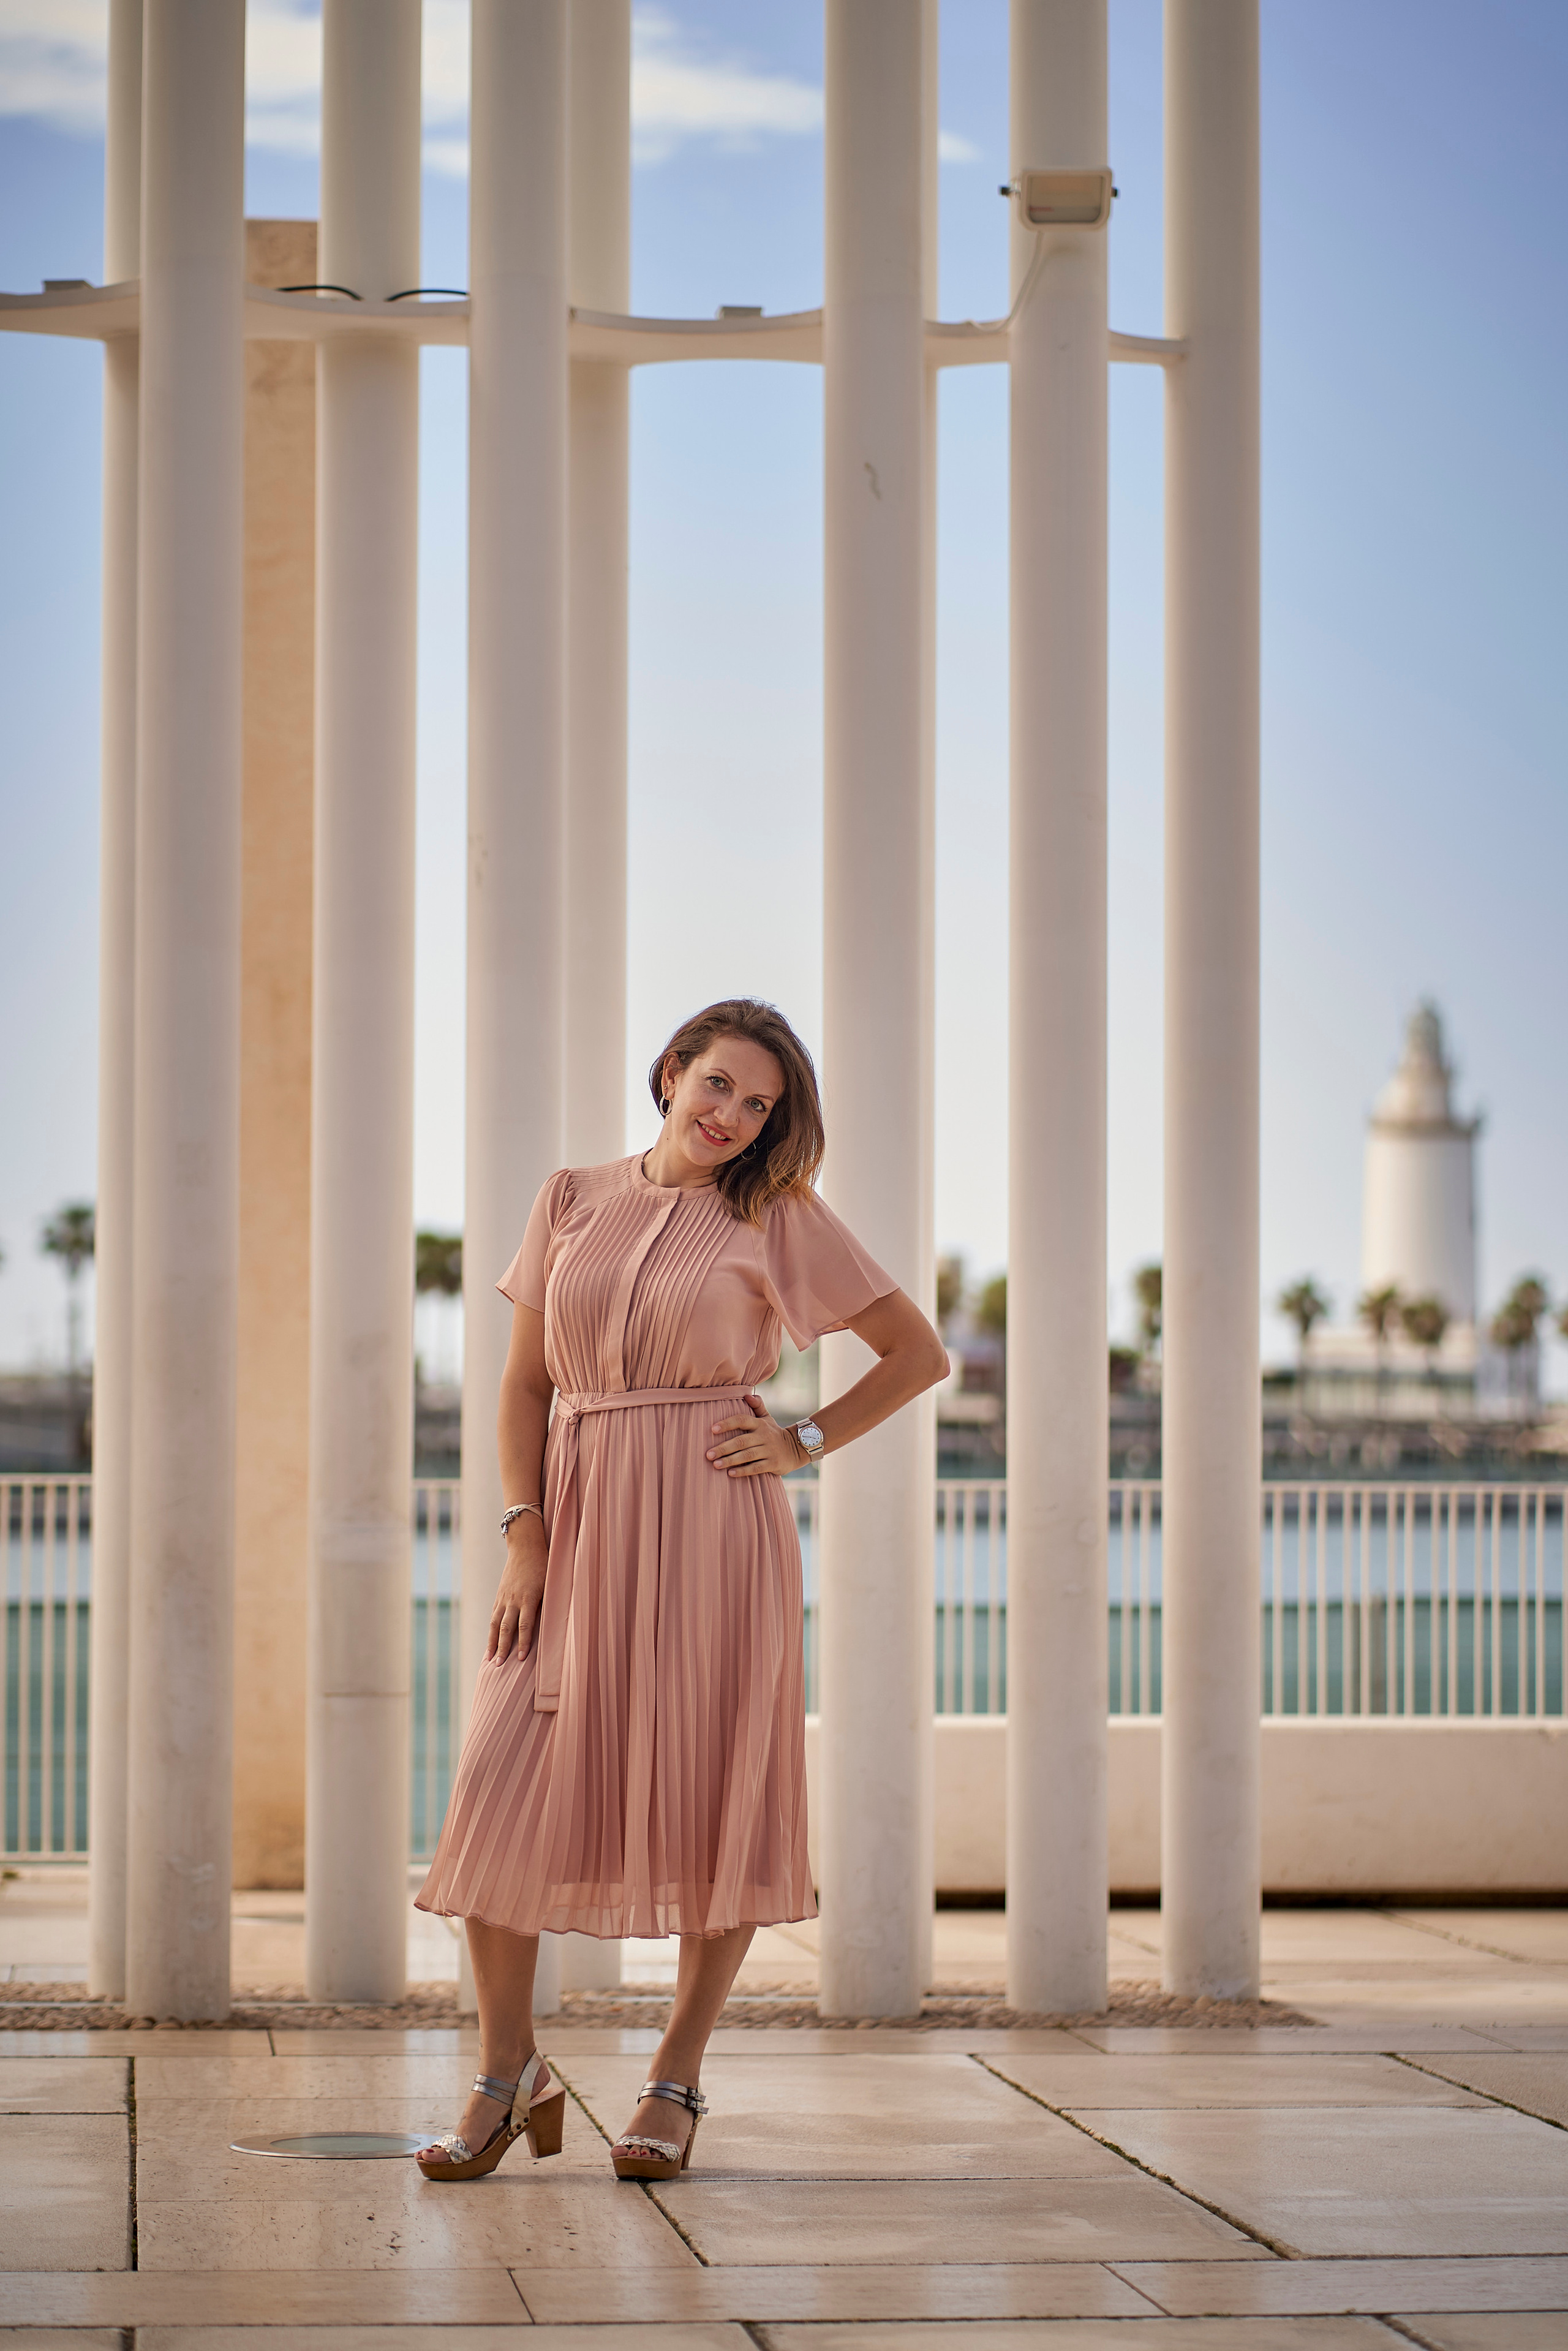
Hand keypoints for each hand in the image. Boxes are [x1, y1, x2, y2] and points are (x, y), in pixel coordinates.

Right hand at [488, 1512, 547, 1662]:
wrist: (525, 1546)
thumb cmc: (544, 1565)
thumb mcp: (552, 1582)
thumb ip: (551, 1602)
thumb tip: (558, 1622)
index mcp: (529, 1597)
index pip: (525, 1625)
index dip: (523, 1643)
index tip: (521, 1659)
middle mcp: (513, 1599)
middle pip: (506, 1628)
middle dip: (503, 1648)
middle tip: (499, 1665)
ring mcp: (504, 1598)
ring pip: (495, 1624)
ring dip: (492, 1643)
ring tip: (490, 1659)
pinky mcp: (499, 1595)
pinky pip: (493, 1616)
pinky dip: (490, 1630)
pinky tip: (489, 1641)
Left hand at [705, 1392, 801, 1478]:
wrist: (795, 1449)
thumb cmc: (773, 1433)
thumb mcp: (767, 1418)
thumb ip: (757, 1406)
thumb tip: (747, 1395)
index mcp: (759, 1424)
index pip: (741, 1420)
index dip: (727, 1424)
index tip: (712, 1429)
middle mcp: (764, 1436)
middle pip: (741, 1441)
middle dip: (723, 1448)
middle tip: (708, 1454)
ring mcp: (769, 1450)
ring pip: (747, 1455)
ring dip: (730, 1460)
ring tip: (715, 1464)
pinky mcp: (773, 1464)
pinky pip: (756, 1468)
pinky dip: (743, 1471)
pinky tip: (730, 1473)